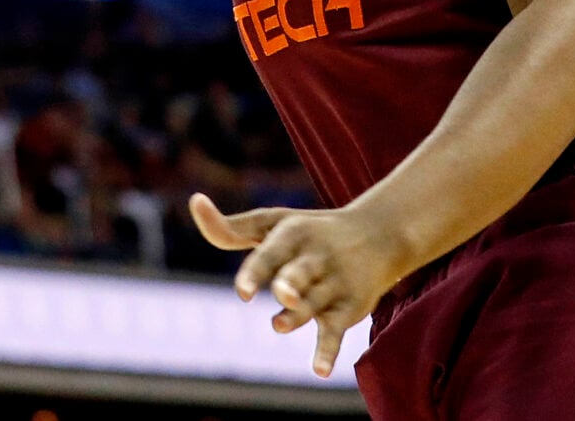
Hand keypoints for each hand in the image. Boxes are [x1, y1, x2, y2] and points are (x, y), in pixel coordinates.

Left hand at [190, 191, 404, 377]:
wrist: (379, 235)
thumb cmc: (312, 231)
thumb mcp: (276, 223)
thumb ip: (232, 227)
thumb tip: (195, 202)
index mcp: (295, 233)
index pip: (272, 253)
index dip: (257, 272)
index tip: (242, 292)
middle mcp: (317, 257)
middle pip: (298, 275)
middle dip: (290, 285)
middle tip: (283, 292)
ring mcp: (334, 283)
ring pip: (311, 305)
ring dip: (296, 316)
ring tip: (278, 324)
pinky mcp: (348, 309)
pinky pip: (335, 332)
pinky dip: (327, 352)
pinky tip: (320, 371)